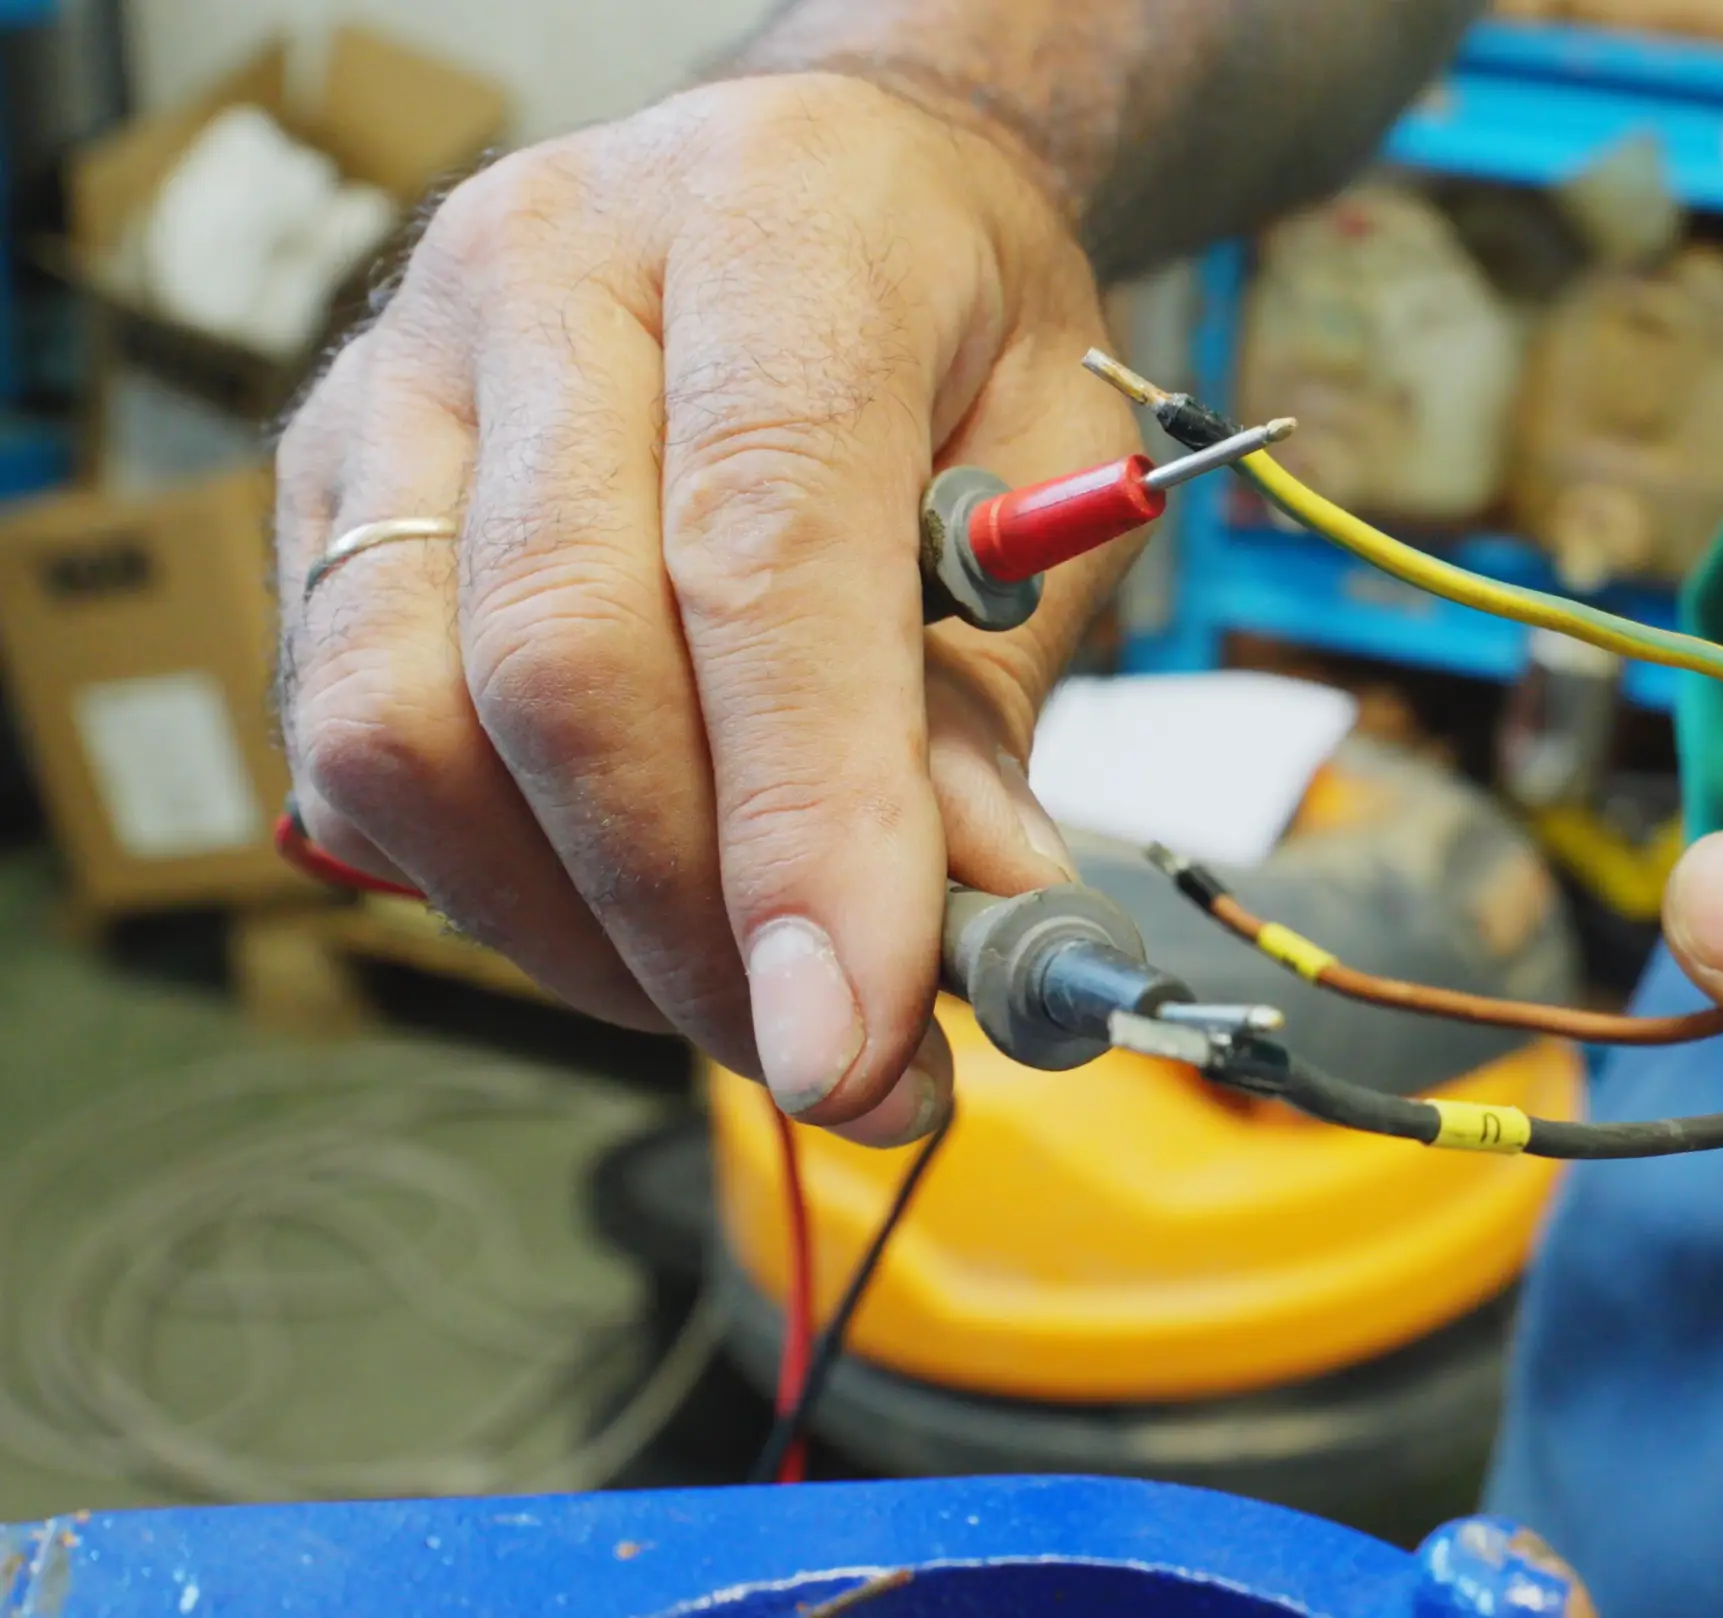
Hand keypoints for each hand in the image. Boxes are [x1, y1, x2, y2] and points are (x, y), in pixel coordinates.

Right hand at [275, 74, 1138, 1144]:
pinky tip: (621, 908)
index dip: (804, 825)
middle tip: (838, 1064)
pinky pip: (346, 737)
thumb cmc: (955, 322)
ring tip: (735, 1001)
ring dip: (574, 933)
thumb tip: (966, 926)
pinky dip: (485, 881)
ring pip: (405, 725)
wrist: (819, 175)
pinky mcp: (323, 479)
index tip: (859, 1040)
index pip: (760, 551)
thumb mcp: (1058, 472)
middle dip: (695, 928)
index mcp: (775, 228)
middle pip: (561, 664)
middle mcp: (549, 276)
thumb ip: (988, 694)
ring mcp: (405, 374)